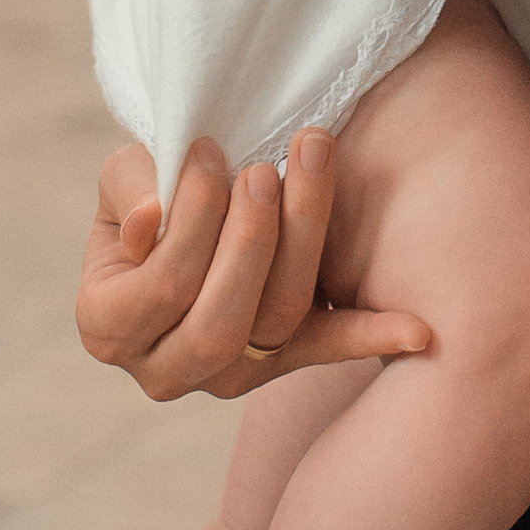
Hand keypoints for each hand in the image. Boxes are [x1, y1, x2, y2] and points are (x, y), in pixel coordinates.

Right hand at [77, 129, 430, 400]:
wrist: (183, 213)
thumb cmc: (151, 189)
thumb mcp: (126, 179)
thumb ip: (131, 194)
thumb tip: (151, 223)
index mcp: (108, 326)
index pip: (162, 286)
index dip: (190, 222)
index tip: (209, 154)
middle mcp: (165, 368)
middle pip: (222, 323)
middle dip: (250, 240)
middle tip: (265, 168)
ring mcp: (227, 375)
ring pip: (278, 324)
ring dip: (303, 242)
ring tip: (312, 160)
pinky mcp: (283, 360)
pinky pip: (327, 349)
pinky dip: (372, 336)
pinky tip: (420, 330)